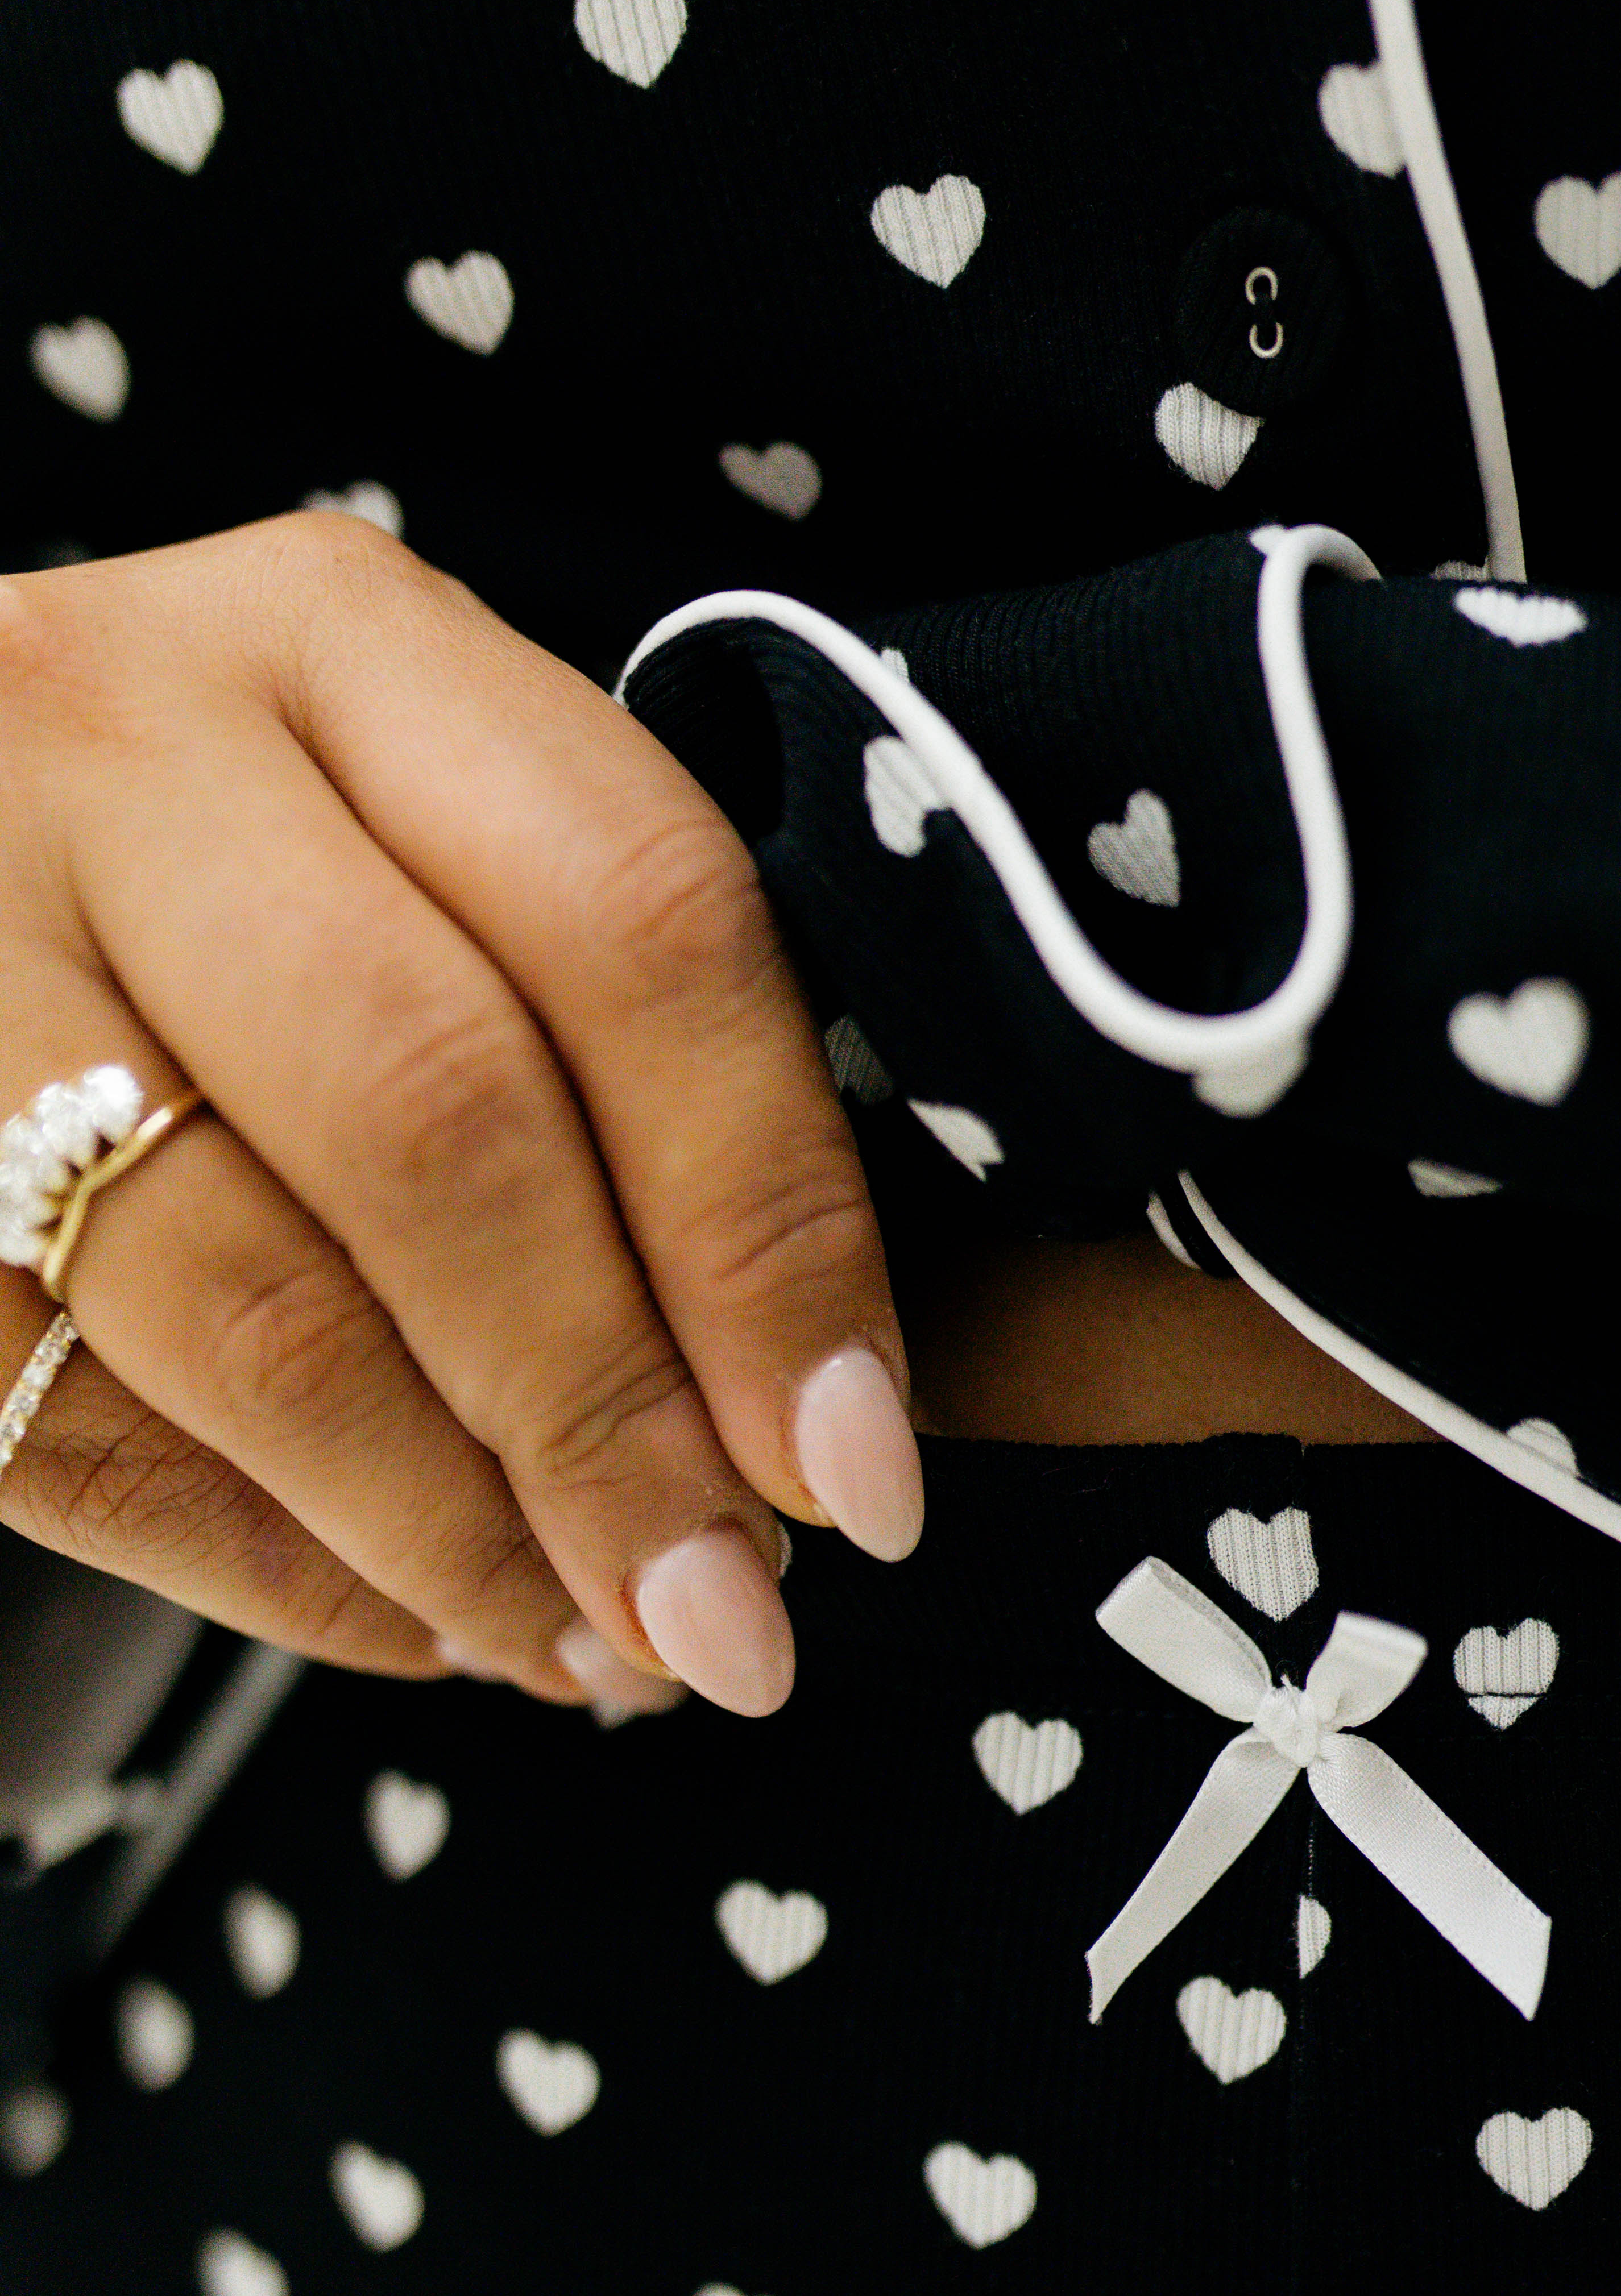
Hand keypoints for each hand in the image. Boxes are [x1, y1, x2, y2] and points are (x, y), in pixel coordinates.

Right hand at [0, 515, 920, 1715]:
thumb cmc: (250, 887)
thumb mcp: (429, 855)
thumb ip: (606, 1058)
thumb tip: (806, 1435)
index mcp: (341, 640)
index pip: (638, 928)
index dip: (771, 1227)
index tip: (866, 1469)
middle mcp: (119, 741)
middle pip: (441, 1119)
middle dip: (614, 1417)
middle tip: (737, 1626)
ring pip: (250, 1305)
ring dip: (458, 1532)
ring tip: (601, 1654)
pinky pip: (74, 1426)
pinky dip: (278, 1568)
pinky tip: (426, 1622)